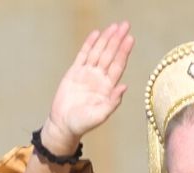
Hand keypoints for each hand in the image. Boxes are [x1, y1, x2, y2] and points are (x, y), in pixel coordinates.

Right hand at [44, 21, 132, 152]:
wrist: (63, 125)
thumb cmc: (82, 124)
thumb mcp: (99, 116)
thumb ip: (112, 102)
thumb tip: (125, 87)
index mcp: (107, 88)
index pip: (118, 66)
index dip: (123, 52)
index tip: (130, 38)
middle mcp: (99, 78)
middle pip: (110, 55)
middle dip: (117, 40)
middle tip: (125, 25)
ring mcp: (87, 74)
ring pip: (98, 52)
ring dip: (106, 39)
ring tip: (113, 26)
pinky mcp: (74, 72)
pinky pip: (83, 55)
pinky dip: (89, 44)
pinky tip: (96, 34)